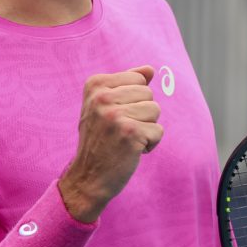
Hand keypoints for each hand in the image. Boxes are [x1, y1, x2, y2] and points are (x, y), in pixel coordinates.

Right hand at [59, 65, 163, 222]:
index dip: (134, 100)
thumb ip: (127, 84)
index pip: (138, 79)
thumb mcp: (105, 106)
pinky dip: (150, 144)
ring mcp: (115, 114)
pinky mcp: (130, 132)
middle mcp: (102, 97)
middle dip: (142, 115)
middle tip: (120, 131)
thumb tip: (150, 69)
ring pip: (155, 110)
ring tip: (126, 140)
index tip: (115, 116)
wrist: (88, 177)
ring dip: (146, 129)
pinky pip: (158, 131)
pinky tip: (131, 151)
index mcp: (95, 85)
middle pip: (148, 94)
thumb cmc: (100, 140)